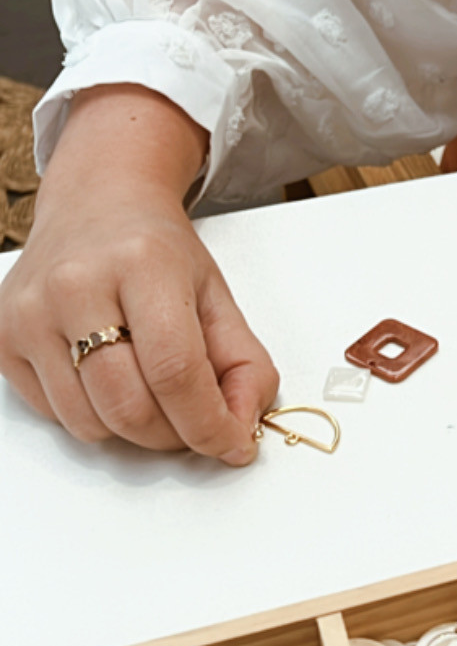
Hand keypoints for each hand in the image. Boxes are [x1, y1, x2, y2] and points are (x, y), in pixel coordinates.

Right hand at [0, 86, 278, 461]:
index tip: (232, 443)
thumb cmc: (155, 248)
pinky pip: (55, 415)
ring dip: (133, 431)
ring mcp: (29, 312)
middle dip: (174, 435)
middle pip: (129, 407)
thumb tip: (239, 428)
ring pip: (90, 422)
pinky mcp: (2, 337)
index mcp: (141, 262)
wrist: (95, 202)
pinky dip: (93, 414)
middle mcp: (75, 284)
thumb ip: (243, 364)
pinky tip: (108, 376)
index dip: (209, 423)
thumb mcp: (215, 293)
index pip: (175, 370)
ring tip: (151, 392)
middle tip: (193, 422)